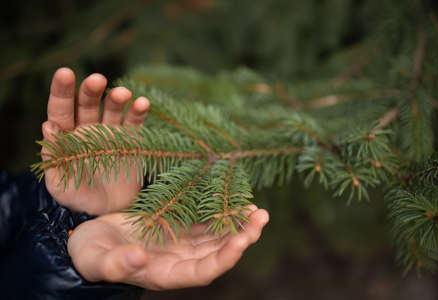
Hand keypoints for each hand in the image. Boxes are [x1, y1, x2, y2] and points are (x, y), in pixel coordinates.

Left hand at [42, 68, 149, 214]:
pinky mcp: (132, 139)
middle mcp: (88, 129)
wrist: (112, 211)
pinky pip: (135, 121)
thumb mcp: (61, 184)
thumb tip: (47, 125)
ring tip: (123, 94)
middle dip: (91, 90)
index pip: (61, 109)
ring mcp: (112, 132)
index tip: (65, 73)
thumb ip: (53, 158)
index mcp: (67, 137)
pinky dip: (138, 111)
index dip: (62, 91)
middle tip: (98, 80)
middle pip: (87, 103)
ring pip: (113, 108)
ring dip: (117, 98)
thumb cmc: (81, 198)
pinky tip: (142, 103)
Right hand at [68, 205, 268, 289]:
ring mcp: (181, 243)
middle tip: (260, 216)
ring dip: (237, 224)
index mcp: (164, 274)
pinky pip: (204, 220)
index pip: (203, 271)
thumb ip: (116, 263)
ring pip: (216, 236)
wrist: (90, 241)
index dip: (224, 258)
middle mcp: (179, 261)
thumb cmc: (91, 254)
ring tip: (255, 208)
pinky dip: (219, 211)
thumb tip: (138, 258)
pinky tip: (232, 199)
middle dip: (242, 237)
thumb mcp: (97, 259)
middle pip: (218, 253)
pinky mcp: (178, 225)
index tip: (242, 241)